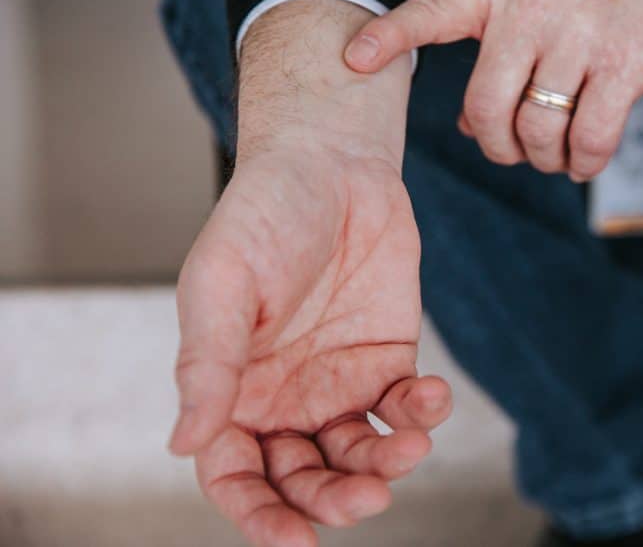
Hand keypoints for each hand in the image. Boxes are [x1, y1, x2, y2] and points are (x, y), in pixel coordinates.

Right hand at [169, 0, 448, 546]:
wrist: (332, 165)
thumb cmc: (262, 214)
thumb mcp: (222, 284)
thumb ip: (207, 363)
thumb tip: (182, 443)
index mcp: (232, 389)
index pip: (235, 476)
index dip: (257, 515)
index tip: (291, 538)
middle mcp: (285, 397)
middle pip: (303, 478)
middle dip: (332, 500)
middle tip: (364, 497)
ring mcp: (339, 382)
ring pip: (358, 454)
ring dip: (384, 466)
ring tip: (406, 448)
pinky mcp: (388, 359)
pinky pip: (404, 409)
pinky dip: (420, 415)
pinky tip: (427, 397)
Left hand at [344, 0, 642, 180]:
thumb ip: (498, 51)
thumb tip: (470, 127)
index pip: (432, 11)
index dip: (390, 35)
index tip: (354, 58)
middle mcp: (531, 8)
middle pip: (486, 107)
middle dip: (497, 146)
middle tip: (514, 151)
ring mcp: (578, 35)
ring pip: (537, 129)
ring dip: (544, 158)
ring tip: (557, 156)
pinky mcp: (625, 63)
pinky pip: (589, 137)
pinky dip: (584, 162)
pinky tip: (585, 159)